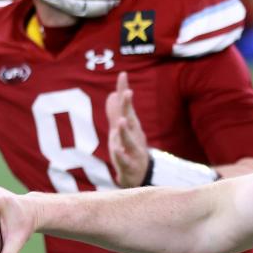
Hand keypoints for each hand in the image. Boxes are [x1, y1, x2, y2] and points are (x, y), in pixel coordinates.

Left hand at [106, 71, 150, 186]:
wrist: (139, 178)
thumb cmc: (130, 151)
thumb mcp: (121, 131)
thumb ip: (115, 113)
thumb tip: (112, 94)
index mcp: (131, 127)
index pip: (127, 106)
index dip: (124, 91)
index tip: (123, 74)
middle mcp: (134, 137)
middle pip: (131, 120)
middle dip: (128, 107)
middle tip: (127, 92)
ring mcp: (133, 152)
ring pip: (130, 141)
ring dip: (126, 131)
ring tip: (121, 121)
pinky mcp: (129, 167)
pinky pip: (125, 161)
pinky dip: (122, 156)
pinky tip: (117, 150)